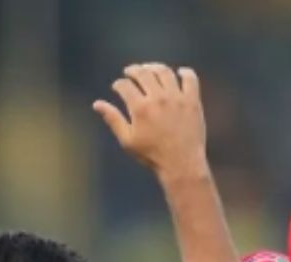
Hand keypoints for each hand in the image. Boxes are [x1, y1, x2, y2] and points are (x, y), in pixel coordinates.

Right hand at [93, 63, 208, 180]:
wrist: (182, 164)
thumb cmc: (152, 155)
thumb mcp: (128, 140)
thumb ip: (113, 119)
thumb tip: (97, 103)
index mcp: (140, 108)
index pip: (124, 85)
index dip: (118, 84)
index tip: (118, 87)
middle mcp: (158, 99)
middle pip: (142, 73)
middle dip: (133, 70)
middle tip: (130, 72)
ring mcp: (177, 98)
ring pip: (164, 72)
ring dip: (154, 67)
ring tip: (150, 70)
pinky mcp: (193, 102)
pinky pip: (190, 79)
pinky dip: (184, 73)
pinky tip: (179, 74)